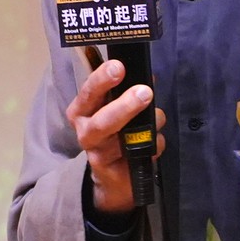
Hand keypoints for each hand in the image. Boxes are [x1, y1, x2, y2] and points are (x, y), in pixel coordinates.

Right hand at [64, 57, 165, 210]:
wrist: (112, 173)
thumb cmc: (112, 130)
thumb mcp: (112, 107)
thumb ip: (125, 91)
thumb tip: (148, 76)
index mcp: (81, 111)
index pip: (88, 93)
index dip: (102, 80)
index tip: (118, 67)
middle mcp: (85, 132)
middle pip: (102, 121)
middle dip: (125, 106)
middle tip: (144, 92)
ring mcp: (99, 154)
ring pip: (128, 138)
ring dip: (149, 124)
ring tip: (158, 116)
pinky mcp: (115, 172)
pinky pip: (143, 153)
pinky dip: (156, 143)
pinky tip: (155, 141)